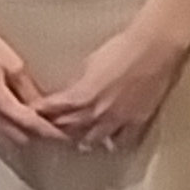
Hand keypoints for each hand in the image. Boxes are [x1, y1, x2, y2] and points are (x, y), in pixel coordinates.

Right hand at [0, 20, 58, 152]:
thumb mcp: (15, 67)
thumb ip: (30, 92)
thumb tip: (45, 110)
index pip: (30, 126)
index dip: (51, 132)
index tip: (66, 134)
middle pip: (19, 139)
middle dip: (40, 139)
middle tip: (59, 134)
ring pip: (7, 140)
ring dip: (26, 138)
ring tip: (43, 132)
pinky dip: (12, 134)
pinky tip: (23, 128)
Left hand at [39, 14, 184, 152]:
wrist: (156, 47)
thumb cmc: (123, 47)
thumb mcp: (90, 63)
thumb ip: (77, 83)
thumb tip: (68, 92)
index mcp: (81, 96)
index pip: (51, 112)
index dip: (40, 113)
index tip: (34, 113)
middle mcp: (96, 113)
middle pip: (67, 130)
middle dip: (55, 129)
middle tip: (48, 128)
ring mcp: (118, 121)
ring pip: (91, 140)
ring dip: (80, 138)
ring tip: (75, 137)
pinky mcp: (137, 122)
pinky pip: (122, 141)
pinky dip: (113, 142)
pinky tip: (110, 141)